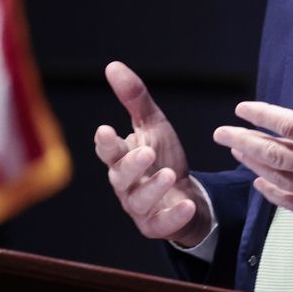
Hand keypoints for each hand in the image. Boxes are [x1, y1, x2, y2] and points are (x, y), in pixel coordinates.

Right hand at [94, 61, 211, 246]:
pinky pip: (160, 224)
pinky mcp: (155, 226)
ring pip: (138, 201)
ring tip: (169, 173)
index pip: (108, 150)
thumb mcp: (153, 124)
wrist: (185, 193)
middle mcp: (125, 184)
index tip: (106, 130)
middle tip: (146, 152)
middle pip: (120, 176)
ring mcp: (139, 207)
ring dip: (153, 188)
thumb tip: (112, 65)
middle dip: (131, 165)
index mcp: (121, 158)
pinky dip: (172, 216)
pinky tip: (186, 204)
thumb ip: (134, 98)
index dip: (106, 142)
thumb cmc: (163, 156)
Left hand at [213, 49, 292, 233]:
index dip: (263, 116)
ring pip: (281, 178)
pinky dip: (274, 193)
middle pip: (276, 154)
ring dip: (255, 163)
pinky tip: (260, 183)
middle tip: (222, 133)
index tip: (242, 109)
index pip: (291, 126)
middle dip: (244, 141)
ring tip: (236, 150)